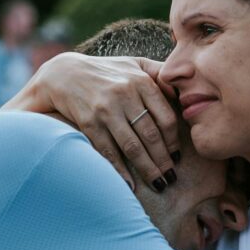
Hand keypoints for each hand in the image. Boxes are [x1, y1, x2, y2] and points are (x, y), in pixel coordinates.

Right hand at [6, 53, 178, 191]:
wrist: (64, 74)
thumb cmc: (106, 71)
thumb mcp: (134, 64)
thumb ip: (160, 74)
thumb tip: (185, 91)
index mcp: (141, 81)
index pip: (165, 118)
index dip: (173, 141)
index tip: (177, 157)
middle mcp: (125, 94)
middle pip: (151, 135)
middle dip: (163, 161)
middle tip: (171, 178)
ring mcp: (106, 109)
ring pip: (132, 146)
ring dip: (148, 169)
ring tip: (159, 185)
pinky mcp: (89, 122)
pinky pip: (108, 151)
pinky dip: (120, 170)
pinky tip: (130, 184)